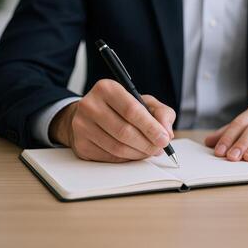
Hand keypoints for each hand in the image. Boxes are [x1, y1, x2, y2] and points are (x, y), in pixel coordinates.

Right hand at [49, 79, 175, 162]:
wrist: (89, 115)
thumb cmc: (120, 108)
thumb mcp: (143, 102)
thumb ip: (161, 113)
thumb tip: (167, 132)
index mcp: (106, 89)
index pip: (131, 110)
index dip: (151, 127)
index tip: (164, 139)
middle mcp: (90, 105)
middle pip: (124, 131)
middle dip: (147, 144)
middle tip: (159, 148)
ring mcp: (82, 126)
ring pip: (117, 148)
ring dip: (138, 153)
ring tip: (149, 151)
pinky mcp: (80, 145)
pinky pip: (109, 157)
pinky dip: (127, 159)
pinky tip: (134, 153)